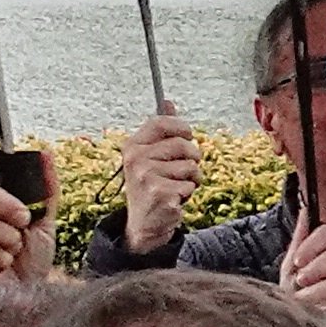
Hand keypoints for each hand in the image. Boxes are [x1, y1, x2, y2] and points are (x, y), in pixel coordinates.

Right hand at [118, 108, 202, 257]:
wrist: (144, 224)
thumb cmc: (151, 185)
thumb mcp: (150, 156)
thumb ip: (160, 131)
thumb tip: (167, 102)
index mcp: (133, 146)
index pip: (161, 122)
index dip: (181, 127)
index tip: (188, 136)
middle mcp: (136, 159)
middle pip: (183, 145)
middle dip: (192, 159)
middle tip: (182, 171)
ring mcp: (147, 177)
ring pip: (191, 167)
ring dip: (191, 179)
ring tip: (175, 187)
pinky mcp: (161, 194)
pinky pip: (191, 185)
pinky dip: (188, 193)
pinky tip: (173, 199)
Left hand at [277, 218, 325, 326]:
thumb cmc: (302, 295)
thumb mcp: (294, 269)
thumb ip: (300, 242)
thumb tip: (305, 210)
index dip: (312, 245)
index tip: (298, 262)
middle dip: (318, 268)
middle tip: (302, 282)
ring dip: (319, 293)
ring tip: (305, 303)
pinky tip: (321, 313)